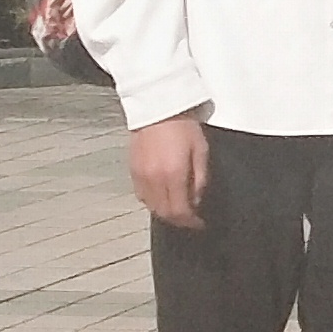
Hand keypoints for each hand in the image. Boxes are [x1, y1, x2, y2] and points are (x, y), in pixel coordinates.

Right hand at [128, 111, 209, 230]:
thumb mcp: (201, 151)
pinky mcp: (132, 170)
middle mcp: (154, 180)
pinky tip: (162, 195)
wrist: (158, 108)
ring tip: (178, 208)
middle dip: (179, 220)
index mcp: (173, 175)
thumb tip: (197, 200)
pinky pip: (141, 195)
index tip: (200, 223)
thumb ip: (200, 179)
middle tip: (190, 219)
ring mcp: (140, 176)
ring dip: (165, 212)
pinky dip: (152, 201)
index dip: (191, 222)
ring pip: (151, 207)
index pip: (180, 211)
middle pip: (164, 213)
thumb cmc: (183, 127)